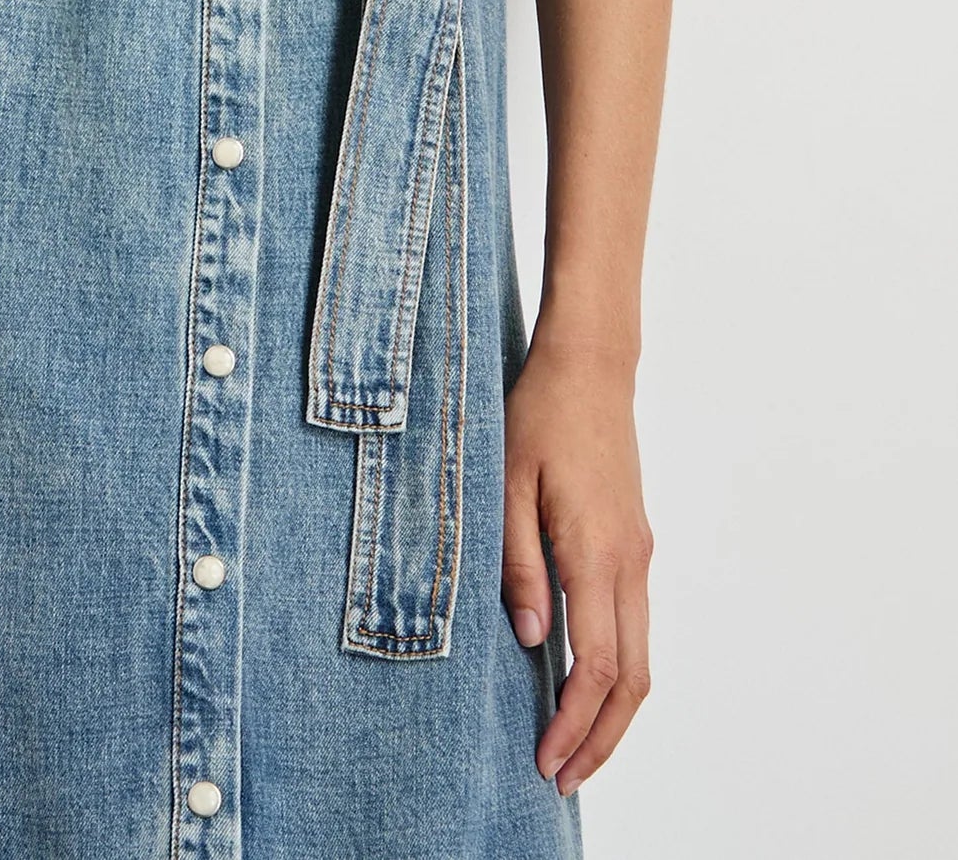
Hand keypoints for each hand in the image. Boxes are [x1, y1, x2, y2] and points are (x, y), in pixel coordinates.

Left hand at [500, 338, 654, 796]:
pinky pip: (634, 626)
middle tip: (564, 781)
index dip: (574, 724)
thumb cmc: (539, 414)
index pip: (596, 667)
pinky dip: (616, 671)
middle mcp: (629, 562)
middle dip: (602, 739)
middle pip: (632, 679)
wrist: (591, 365)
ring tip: (575, 749)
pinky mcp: (635, 543)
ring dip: (613, 712)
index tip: (546, 763)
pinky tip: (582, 683)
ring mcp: (639, 554)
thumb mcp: (505, 483)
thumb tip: (531, 642)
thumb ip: (517, 564)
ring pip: (641, 657)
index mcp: (595, 552)